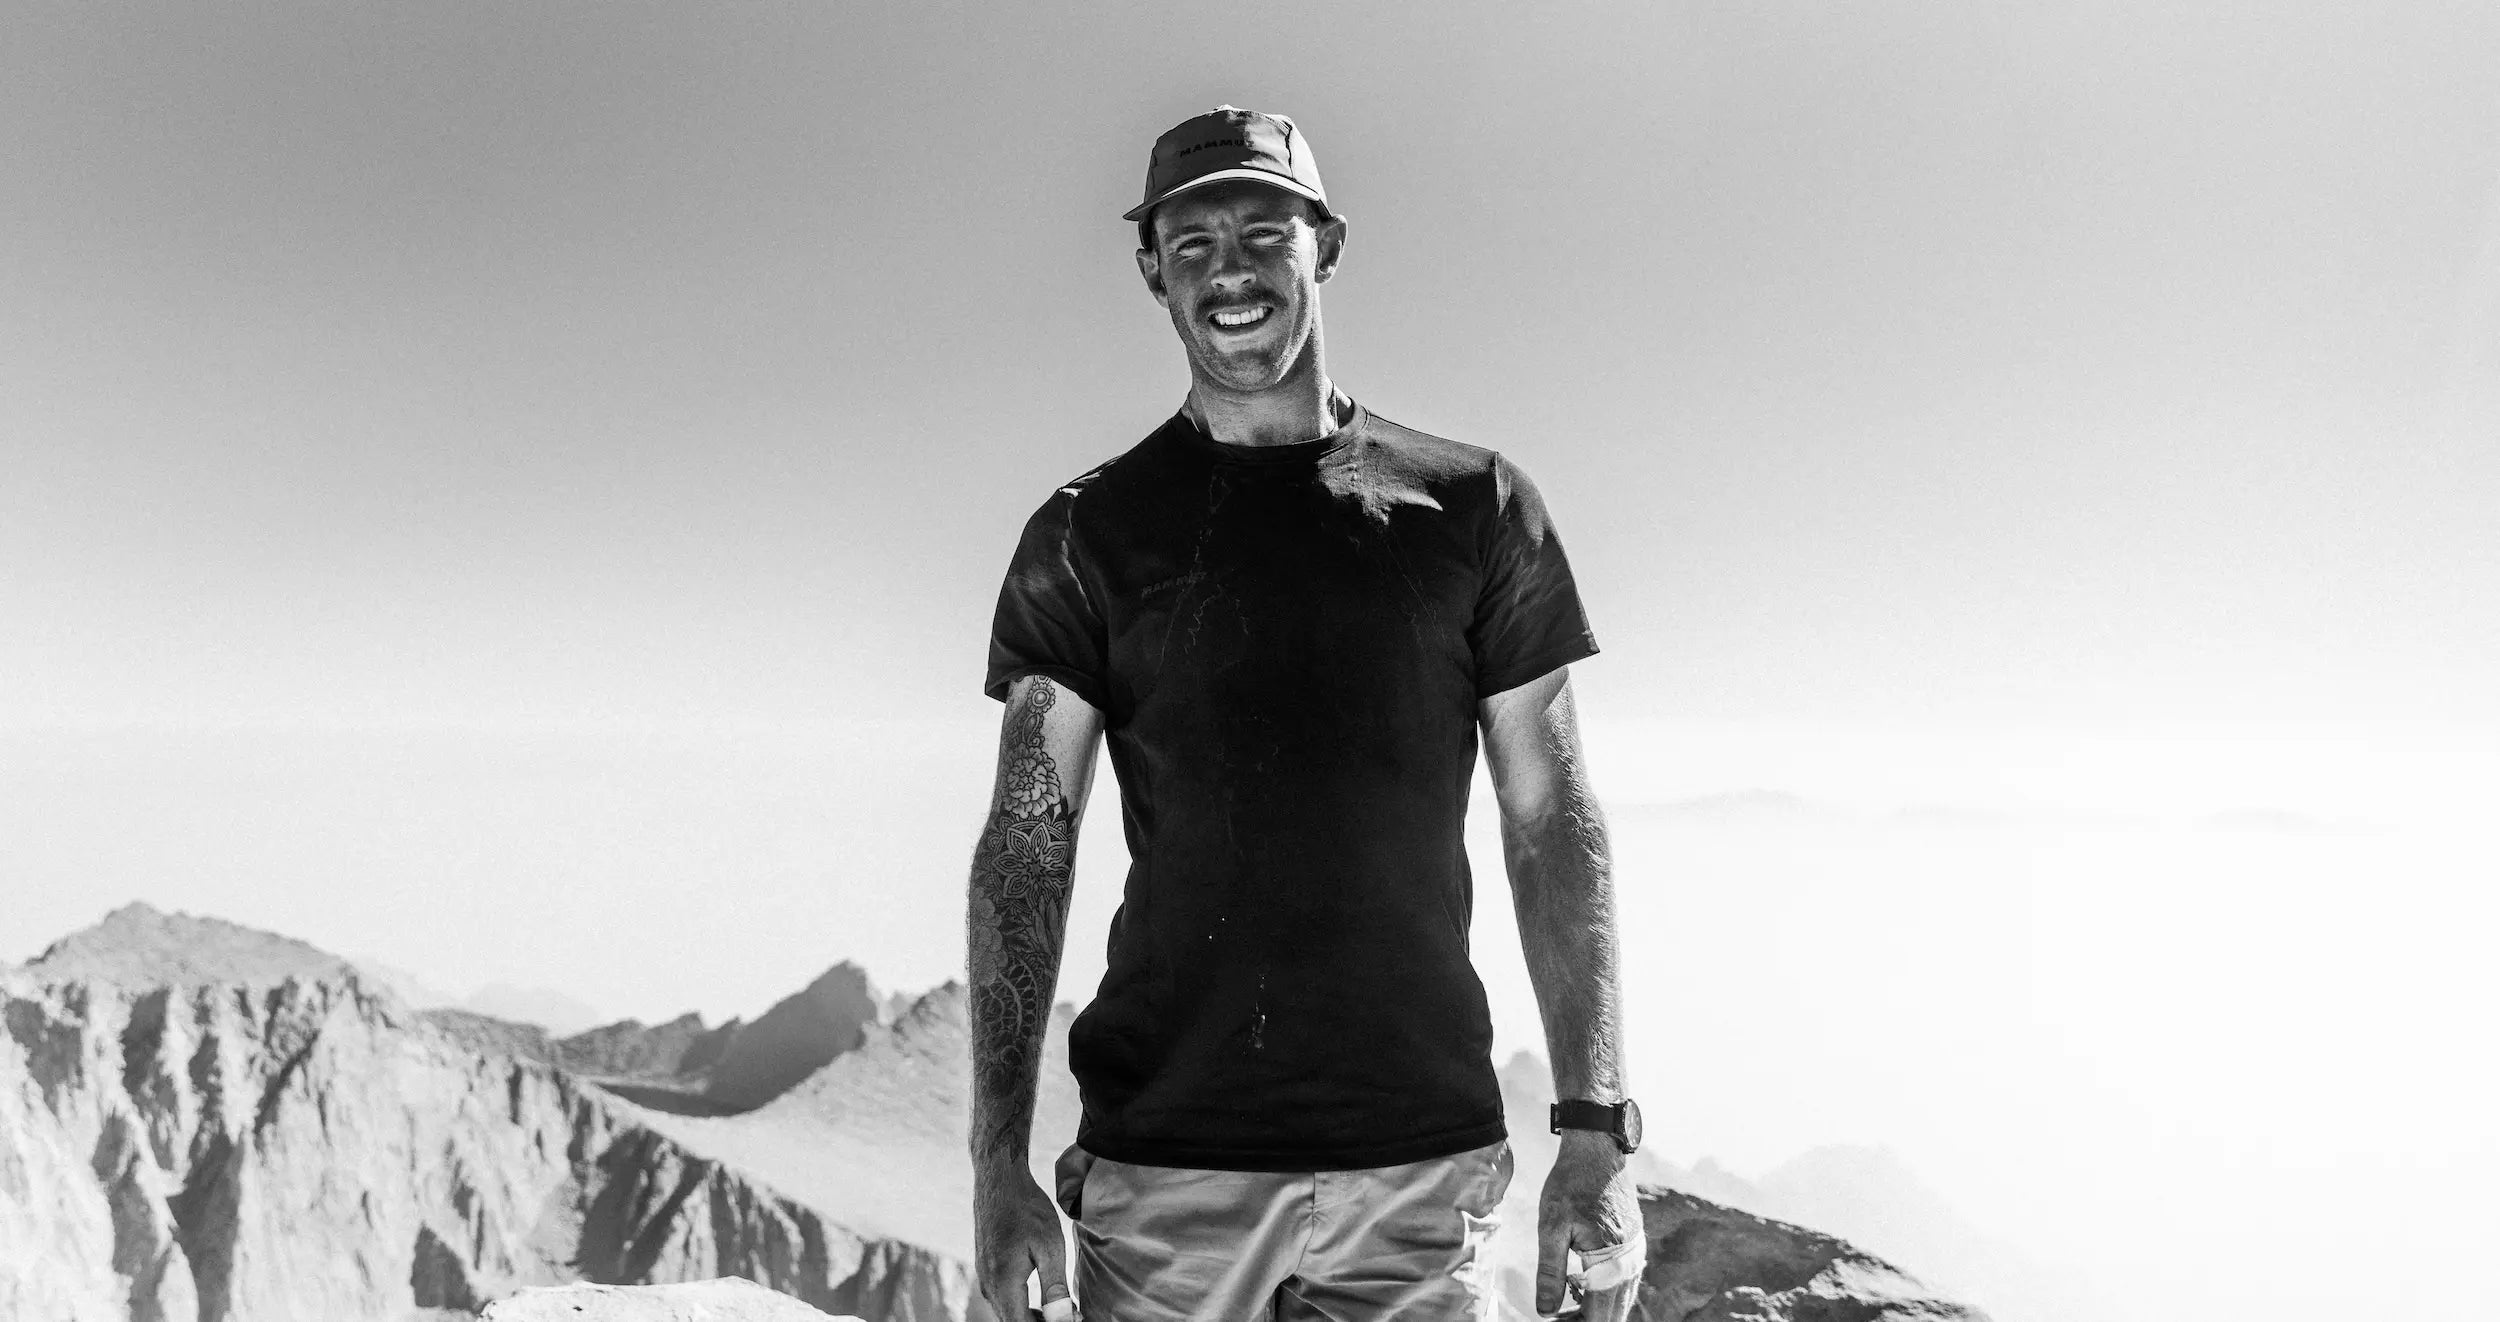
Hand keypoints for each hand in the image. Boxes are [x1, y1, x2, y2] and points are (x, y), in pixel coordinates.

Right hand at [972, 1159, 1076, 1320]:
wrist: (1000, 1181)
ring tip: (1062, 1311)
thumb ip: (1055, 1287)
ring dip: (1032, 1318)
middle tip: (1071, 1316)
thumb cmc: (1027, 1209)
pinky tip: (1043, 1300)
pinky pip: (1004, 1299)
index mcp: (1004, 1283)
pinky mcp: (986, 1270)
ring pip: (1008, 1312)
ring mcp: (985, 1277)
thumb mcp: (1050, 1246)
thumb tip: (1062, 1319)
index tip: (1071, 1321)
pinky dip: (1022, 1306)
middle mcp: (989, 1285)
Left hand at [1536, 1131, 1644, 1320]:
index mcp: (1611, 1261)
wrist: (1596, 1150)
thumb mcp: (1551, 1228)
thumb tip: (1545, 1313)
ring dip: (1597, 1309)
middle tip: (1558, 1318)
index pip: (1600, 1314)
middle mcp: (1631, 1261)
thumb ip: (1551, 1273)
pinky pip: (1624, 1281)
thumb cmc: (1570, 1184)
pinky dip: (1605, 1292)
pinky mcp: (1634, 1244)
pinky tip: (1582, 1289)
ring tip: (1566, 1310)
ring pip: (1621, 1298)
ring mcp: (1636, 1252)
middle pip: (1614, 1312)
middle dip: (1587, 1320)